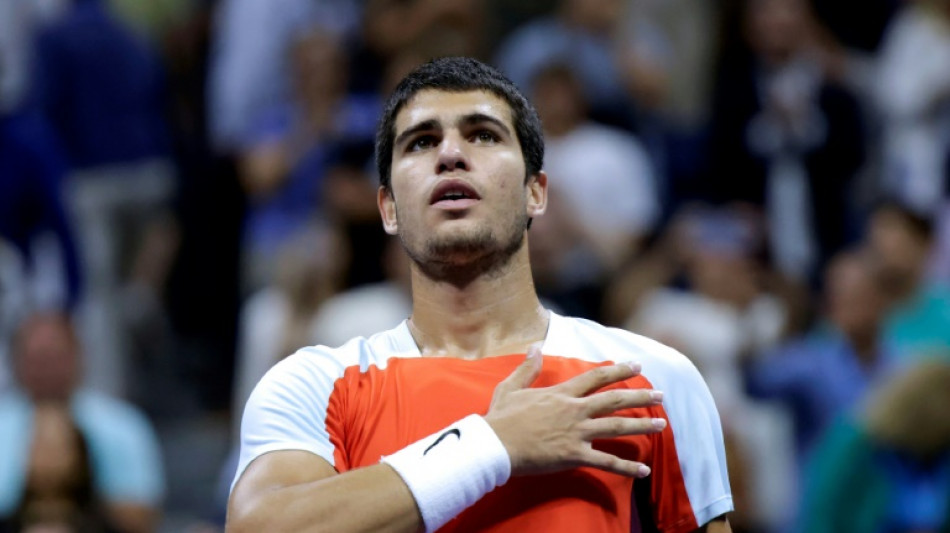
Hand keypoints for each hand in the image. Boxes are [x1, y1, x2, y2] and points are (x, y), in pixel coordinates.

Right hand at [484, 345, 665, 477]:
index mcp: (561, 393)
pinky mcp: (574, 455)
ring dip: (642, 425)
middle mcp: (574, 410)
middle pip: (614, 400)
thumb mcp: (510, 386)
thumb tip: (535, 346)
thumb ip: (527, 367)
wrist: (495, 445)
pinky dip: (627, 467)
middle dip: (640, 397)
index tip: (637, 366)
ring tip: (661, 424)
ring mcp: (577, 433)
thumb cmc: (500, 418)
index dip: (619, 370)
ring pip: (617, 427)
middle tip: (661, 395)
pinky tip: (644, 470)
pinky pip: (607, 462)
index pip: (596, 377)